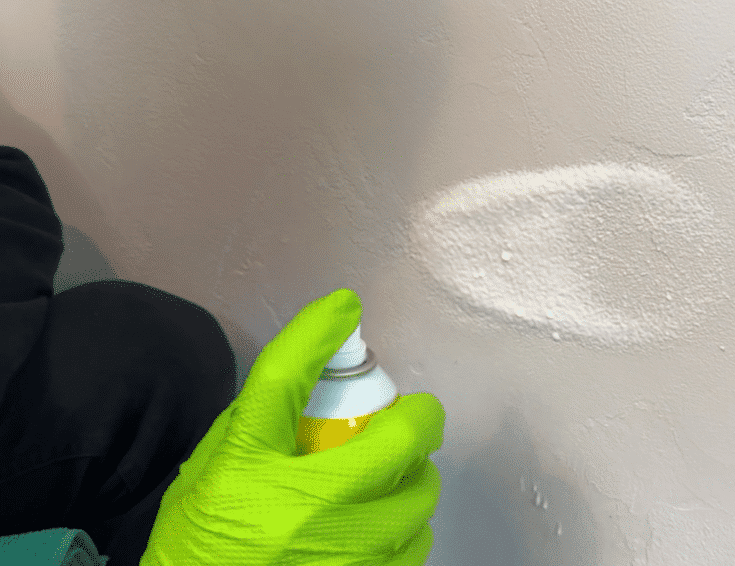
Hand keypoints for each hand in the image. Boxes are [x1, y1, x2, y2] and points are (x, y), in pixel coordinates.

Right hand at [140, 289, 445, 564]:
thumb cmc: (202, 543)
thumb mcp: (207, 474)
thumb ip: (257, 427)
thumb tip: (313, 381)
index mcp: (247, 469)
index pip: (280, 381)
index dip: (314, 334)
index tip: (345, 307)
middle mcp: (303, 509)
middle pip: (395, 442)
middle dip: (417, 421)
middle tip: (413, 418)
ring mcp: (343, 556)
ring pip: (418, 498)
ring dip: (413, 479)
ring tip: (395, 479)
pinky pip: (415, 545)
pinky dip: (408, 529)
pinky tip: (385, 528)